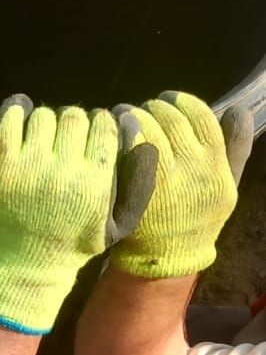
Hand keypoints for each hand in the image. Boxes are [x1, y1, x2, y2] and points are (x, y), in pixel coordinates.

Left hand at [0, 99, 153, 334]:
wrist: (32, 262)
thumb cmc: (80, 241)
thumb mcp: (121, 222)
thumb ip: (140, 182)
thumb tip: (147, 141)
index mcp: (97, 180)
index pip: (105, 125)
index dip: (101, 122)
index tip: (95, 131)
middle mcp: (65, 170)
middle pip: (74, 116)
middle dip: (75, 121)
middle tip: (70, 134)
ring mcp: (31, 167)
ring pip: (44, 116)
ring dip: (47, 119)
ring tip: (48, 135)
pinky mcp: (3, 167)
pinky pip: (8, 123)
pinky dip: (13, 110)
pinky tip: (20, 112)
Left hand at [110, 91, 252, 281]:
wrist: (168, 255)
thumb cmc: (198, 215)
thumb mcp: (226, 184)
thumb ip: (236, 147)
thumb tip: (239, 109)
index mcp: (214, 165)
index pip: (200, 117)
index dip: (182, 102)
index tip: (170, 99)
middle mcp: (189, 169)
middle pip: (169, 119)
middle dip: (154, 107)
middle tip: (144, 108)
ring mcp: (159, 177)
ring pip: (145, 128)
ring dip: (132, 114)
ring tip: (125, 114)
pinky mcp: (131, 186)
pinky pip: (124, 148)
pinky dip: (117, 135)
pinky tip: (114, 132)